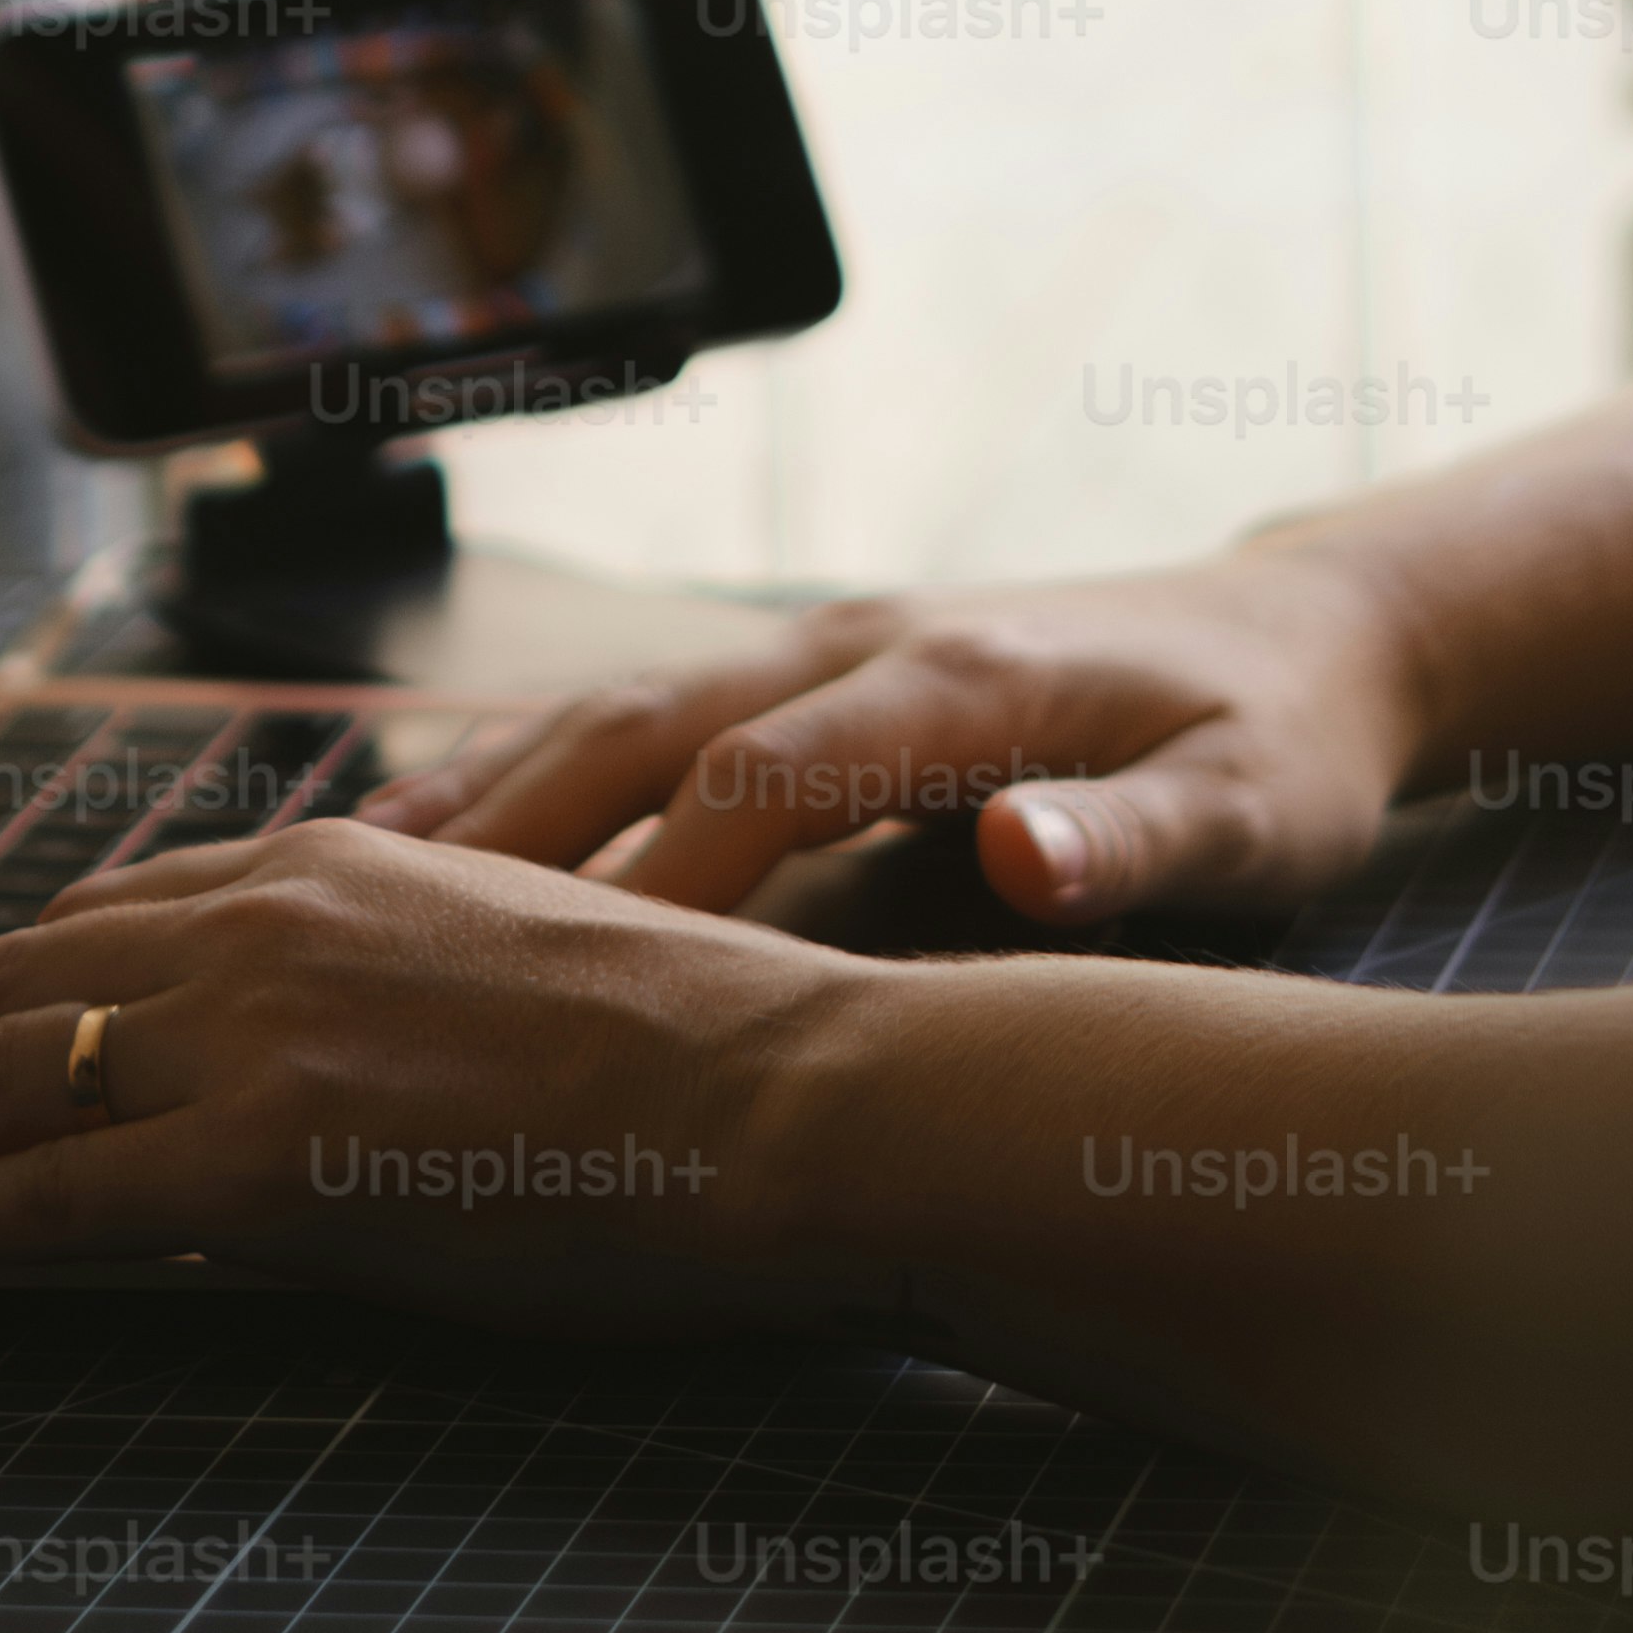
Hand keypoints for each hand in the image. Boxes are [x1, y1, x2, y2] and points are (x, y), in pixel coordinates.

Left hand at [0, 811, 865, 1310]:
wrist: (786, 1094)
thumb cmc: (692, 1061)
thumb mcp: (504, 964)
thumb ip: (376, 981)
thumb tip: (301, 1047)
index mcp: (337, 864)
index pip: (104, 917)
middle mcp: (273, 916)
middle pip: (17, 976)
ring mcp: (262, 1029)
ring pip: (5, 1068)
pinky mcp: (266, 1153)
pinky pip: (56, 1189)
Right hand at [350, 550, 1428, 924]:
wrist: (1307, 635)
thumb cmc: (1281, 748)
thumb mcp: (1256, 813)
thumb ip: (1137, 842)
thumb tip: (1025, 862)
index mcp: (957, 680)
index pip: (768, 780)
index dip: (662, 883)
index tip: (561, 998)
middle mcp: (861, 642)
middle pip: (646, 727)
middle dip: (507, 836)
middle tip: (366, 958)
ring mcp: (821, 647)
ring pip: (610, 713)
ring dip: (479, 801)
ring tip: (326, 905)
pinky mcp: (805, 675)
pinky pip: (632, 723)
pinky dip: (519, 781)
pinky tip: (408, 857)